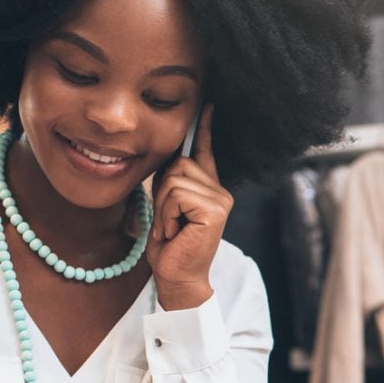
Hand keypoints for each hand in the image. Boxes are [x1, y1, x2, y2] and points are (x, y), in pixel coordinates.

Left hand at [147, 104, 230, 310]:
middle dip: (162, 191)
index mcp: (208, 188)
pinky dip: (167, 214)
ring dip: (163, 206)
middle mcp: (220, 191)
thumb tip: (169, 157)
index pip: (205, 151)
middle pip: (179, 163)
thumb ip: (171, 182)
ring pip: (175, 179)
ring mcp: (220, 200)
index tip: (207, 105)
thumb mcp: (167, 207)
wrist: (177, 277)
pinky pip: (177, 195)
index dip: (205, 128)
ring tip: (171, 228)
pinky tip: (174, 231)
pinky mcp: (215, 210)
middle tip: (168, 221)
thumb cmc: (170, 246)